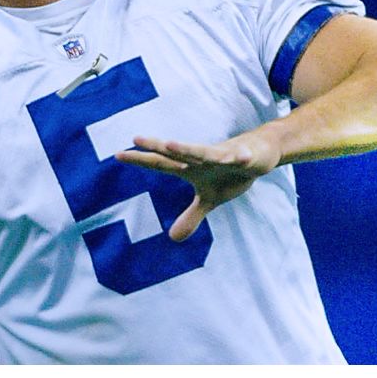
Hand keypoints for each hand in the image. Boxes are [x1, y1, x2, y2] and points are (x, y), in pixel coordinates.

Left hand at [116, 130, 281, 241]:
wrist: (259, 153)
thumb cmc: (229, 173)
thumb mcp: (210, 200)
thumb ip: (191, 216)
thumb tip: (172, 238)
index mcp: (191, 168)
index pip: (162, 163)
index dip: (141, 160)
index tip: (118, 154)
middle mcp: (202, 158)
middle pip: (176, 152)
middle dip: (157, 146)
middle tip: (136, 138)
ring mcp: (223, 156)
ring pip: (204, 152)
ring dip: (188, 149)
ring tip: (170, 144)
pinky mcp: (244, 156)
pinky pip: (242, 158)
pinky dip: (240, 157)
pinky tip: (239, 157)